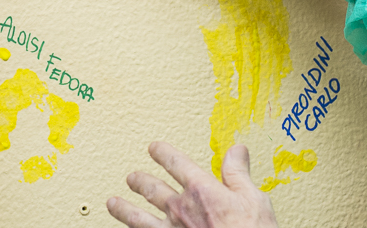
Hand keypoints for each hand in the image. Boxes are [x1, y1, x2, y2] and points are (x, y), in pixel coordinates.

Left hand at [107, 142, 278, 227]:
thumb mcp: (253, 199)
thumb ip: (238, 173)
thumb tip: (236, 150)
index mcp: (201, 190)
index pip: (175, 162)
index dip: (162, 152)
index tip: (154, 148)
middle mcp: (181, 208)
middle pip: (152, 189)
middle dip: (140, 181)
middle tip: (132, 178)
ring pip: (138, 217)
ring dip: (124, 208)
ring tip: (113, 203)